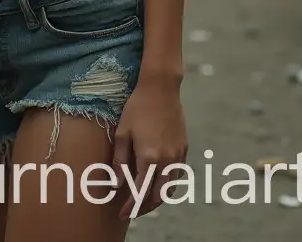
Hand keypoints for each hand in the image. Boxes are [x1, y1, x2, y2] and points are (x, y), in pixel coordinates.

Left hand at [112, 77, 187, 219]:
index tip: (123, 213)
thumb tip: (117, 185)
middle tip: (132, 210)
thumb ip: (120, 161)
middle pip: (158, 196)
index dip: (131, 206)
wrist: (161, 88)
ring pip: (170, 189)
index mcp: (149, 157)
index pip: (140, 192)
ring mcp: (178, 155)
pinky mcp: (184, 148)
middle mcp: (167, 160)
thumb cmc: (137, 108)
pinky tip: (157, 182)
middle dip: (145, 207)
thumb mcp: (123, 132)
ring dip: (157, 198)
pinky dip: (167, 185)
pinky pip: (177, 175)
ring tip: (144, 200)